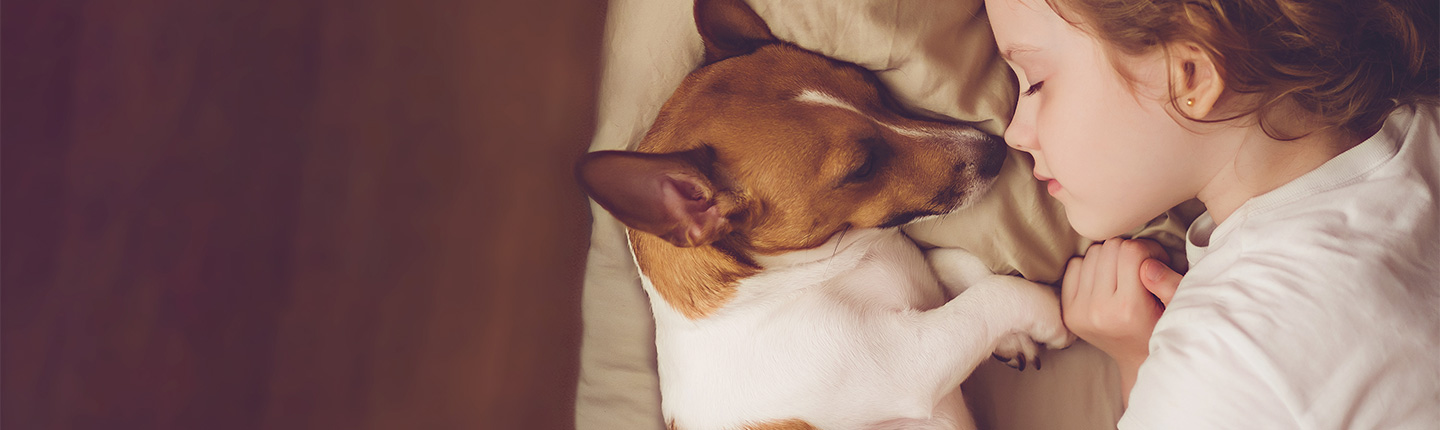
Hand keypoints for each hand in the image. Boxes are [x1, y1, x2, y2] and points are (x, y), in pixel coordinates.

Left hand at [1060, 238, 1181, 401]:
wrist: (1138, 360)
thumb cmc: (1163, 327)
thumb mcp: (1178, 306)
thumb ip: (1170, 282)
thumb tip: (1147, 262)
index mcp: (1128, 308)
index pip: (1132, 251)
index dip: (1150, 250)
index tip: (1157, 262)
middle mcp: (1098, 310)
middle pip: (1110, 248)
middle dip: (1130, 252)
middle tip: (1141, 267)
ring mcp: (1079, 311)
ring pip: (1092, 253)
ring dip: (1110, 258)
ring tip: (1125, 275)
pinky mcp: (1067, 311)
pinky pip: (1074, 265)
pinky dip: (1091, 267)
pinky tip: (1106, 281)